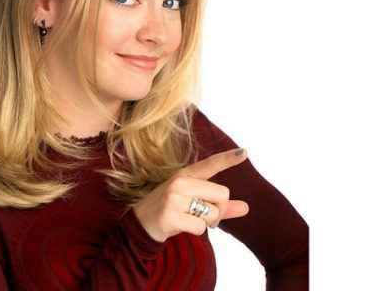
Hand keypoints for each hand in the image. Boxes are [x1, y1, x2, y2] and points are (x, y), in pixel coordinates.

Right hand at [132, 148, 249, 242]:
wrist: (138, 225)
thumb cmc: (170, 211)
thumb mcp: (193, 203)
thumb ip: (220, 205)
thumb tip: (246, 208)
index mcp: (186, 175)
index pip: (210, 164)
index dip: (228, 159)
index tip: (244, 153)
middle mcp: (180, 182)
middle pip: (222, 195)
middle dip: (219, 210)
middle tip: (203, 216)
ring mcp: (174, 198)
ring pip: (213, 213)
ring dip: (207, 223)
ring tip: (188, 219)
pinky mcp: (170, 216)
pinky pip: (200, 227)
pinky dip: (196, 232)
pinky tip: (180, 226)